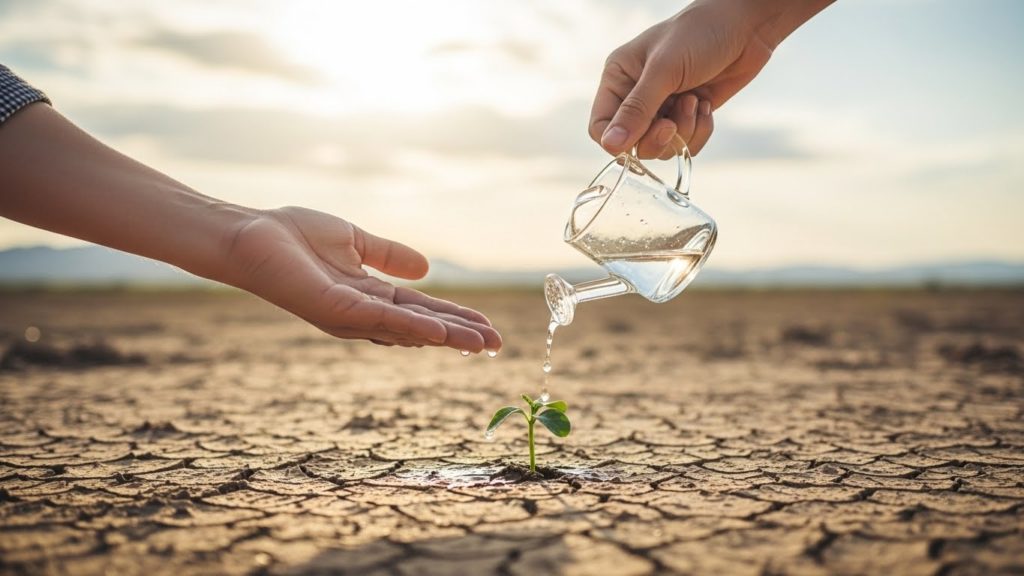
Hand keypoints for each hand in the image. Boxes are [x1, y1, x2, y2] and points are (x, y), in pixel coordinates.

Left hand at [226, 206, 501, 351]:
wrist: (249, 235)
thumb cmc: (292, 236)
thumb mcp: (355, 241)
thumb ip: (388, 255)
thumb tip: (427, 269)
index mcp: (369, 296)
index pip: (421, 310)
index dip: (455, 319)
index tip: (488, 328)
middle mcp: (362, 313)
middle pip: (421, 327)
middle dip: (460, 336)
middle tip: (498, 346)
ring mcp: (349, 315)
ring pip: (408, 329)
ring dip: (446, 337)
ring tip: (481, 344)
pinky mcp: (334, 310)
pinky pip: (379, 320)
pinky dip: (411, 328)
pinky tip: (438, 333)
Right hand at [590, 0, 831, 158]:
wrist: (746, 26)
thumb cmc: (700, 34)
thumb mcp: (665, 70)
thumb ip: (637, 109)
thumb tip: (612, 145)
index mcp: (619, 78)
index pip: (601, 126)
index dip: (618, 140)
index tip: (642, 136)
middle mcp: (636, 95)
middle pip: (632, 143)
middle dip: (658, 137)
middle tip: (674, 122)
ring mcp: (663, 107)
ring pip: (661, 147)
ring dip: (683, 132)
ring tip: (695, 102)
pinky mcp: (687, 115)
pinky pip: (684, 144)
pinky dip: (698, 132)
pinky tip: (705, 106)